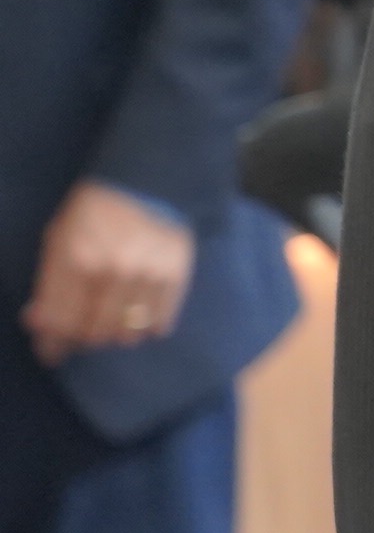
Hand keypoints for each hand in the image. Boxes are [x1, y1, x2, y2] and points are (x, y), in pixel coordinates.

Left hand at [22, 180, 195, 364]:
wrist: (148, 181)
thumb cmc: (93, 212)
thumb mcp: (59, 240)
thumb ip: (49, 284)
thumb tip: (38, 325)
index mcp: (77, 257)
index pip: (61, 321)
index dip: (53, 342)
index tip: (52, 351)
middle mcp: (113, 268)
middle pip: (94, 332)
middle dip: (85, 336)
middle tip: (86, 328)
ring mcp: (148, 273)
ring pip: (127, 332)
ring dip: (117, 332)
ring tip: (113, 319)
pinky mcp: (177, 274)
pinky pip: (159, 321)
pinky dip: (148, 326)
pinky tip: (140, 315)